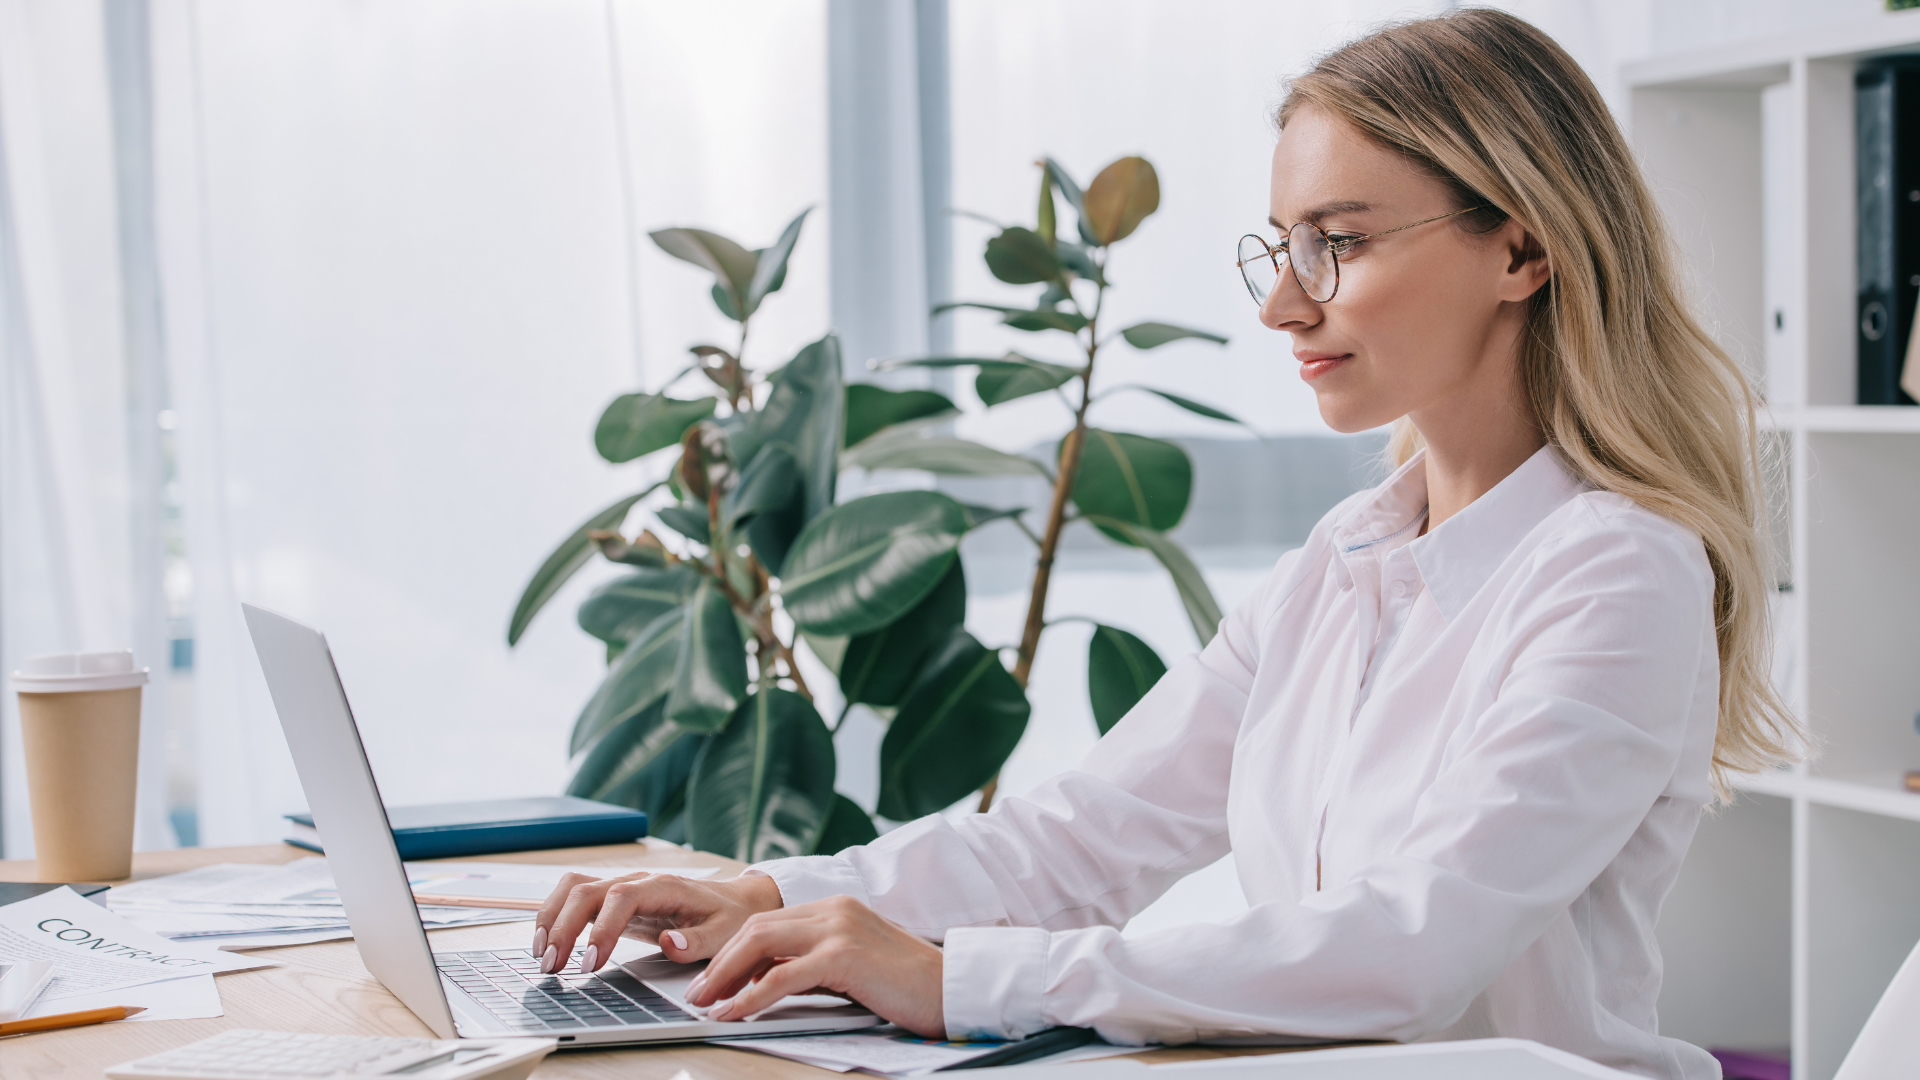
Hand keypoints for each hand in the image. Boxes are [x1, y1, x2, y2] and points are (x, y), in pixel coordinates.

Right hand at [531, 870, 782, 974]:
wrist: (734, 901)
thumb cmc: (728, 917)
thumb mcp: (724, 933)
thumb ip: (697, 940)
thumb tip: (669, 943)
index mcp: (663, 886)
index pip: (620, 898)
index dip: (601, 928)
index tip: (591, 962)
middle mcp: (636, 881)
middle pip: (586, 891)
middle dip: (563, 927)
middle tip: (553, 967)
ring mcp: (621, 887)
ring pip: (573, 888)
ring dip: (551, 918)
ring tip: (542, 956)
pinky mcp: (612, 898)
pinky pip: (574, 896)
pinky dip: (554, 914)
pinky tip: (547, 943)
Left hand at [688, 895, 944, 1038]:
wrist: (953, 989)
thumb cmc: (908, 985)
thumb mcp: (854, 966)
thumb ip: (815, 964)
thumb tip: (768, 982)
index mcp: (836, 906)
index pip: (768, 921)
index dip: (734, 951)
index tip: (713, 980)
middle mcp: (834, 908)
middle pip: (756, 927)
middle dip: (720, 962)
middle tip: (698, 993)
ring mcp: (839, 927)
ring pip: (761, 944)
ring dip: (725, 976)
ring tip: (706, 1004)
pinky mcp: (844, 955)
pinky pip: (782, 975)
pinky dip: (751, 995)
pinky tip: (735, 1012)